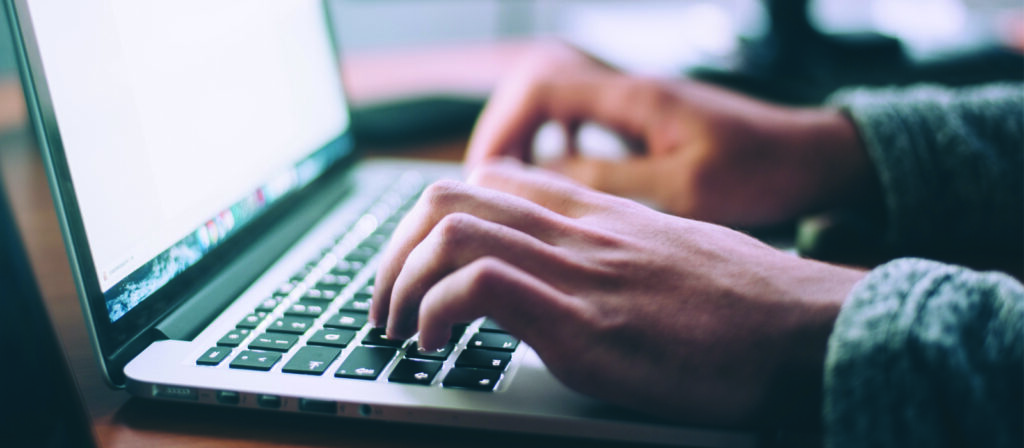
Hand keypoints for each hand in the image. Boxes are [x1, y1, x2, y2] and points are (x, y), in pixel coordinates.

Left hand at [371, 160, 865, 424]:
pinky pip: (480, 287)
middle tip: (386, 303)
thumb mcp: (674, 255)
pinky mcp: (586, 324)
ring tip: (397, 328)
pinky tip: (436, 345)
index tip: (419, 265)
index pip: (491, 180)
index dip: (434, 218)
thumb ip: (617, 250)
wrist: (810, 330)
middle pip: (450, 197)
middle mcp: (580, 231)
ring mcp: (580, 272)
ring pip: (450, 231)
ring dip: (400, 282)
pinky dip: (436, 312)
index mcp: (598, 215)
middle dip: (395, 251)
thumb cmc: (750, 305)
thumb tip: (580, 274)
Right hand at [466, 43, 875, 227]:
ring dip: (529, 139)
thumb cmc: (762, 172)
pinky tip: (562, 179)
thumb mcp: (683, 189)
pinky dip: (559, 146)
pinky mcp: (649, 122)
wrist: (814, 158)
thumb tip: (538, 180)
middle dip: (505, 132)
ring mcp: (639, 104)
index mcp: (634, 98)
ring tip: (512, 185)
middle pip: (539, 89)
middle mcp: (630, 91)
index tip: (485, 175)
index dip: (502, 128)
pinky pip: (584, 122)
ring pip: (558, 105)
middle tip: (488, 185)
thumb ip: (609, 181)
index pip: (541, 89)